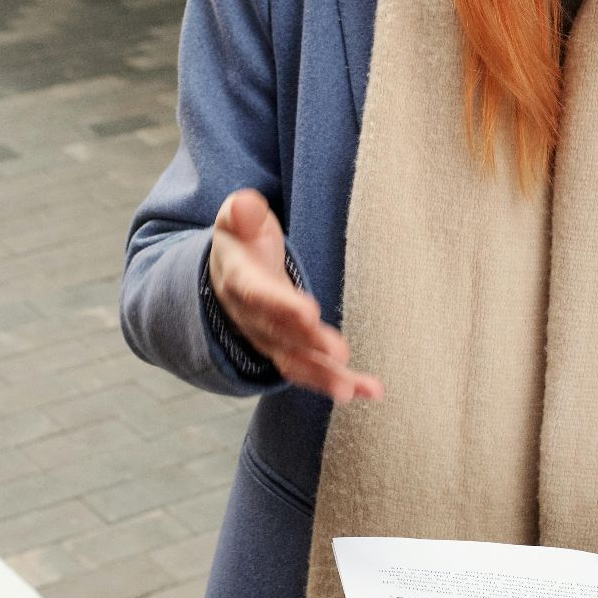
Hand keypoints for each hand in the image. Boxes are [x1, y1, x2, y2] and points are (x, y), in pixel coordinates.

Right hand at [207, 189, 382, 403]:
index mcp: (239, 280)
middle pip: (279, 334)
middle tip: (339, 353)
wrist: (227, 269)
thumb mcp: (236, 218)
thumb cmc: (241, 239)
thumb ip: (242, 212)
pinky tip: (370, 391)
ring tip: (354, 389)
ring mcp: (268, 339)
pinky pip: (311, 372)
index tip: (310, 312)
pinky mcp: (288, 351)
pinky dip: (339, 383)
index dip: (282, 305)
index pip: (259, 295)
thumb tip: (245, 206)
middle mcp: (251, 317)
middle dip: (309, 344)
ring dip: (324, 377)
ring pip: (294, 362)